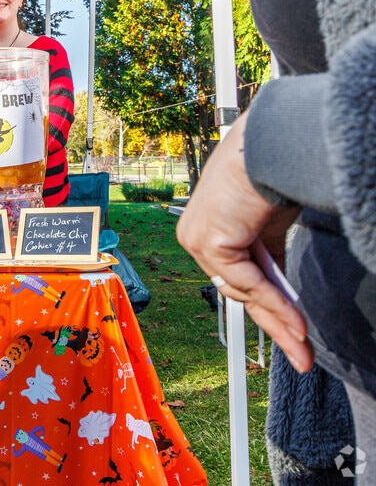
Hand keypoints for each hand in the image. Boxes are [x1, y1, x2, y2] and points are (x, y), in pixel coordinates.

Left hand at [175, 114, 310, 371]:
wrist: (271, 145)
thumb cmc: (273, 172)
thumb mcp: (271, 225)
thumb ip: (268, 255)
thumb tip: (282, 294)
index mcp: (209, 228)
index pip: (237, 276)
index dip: (267, 306)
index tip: (293, 332)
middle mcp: (196, 234)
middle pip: (238, 289)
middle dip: (273, 324)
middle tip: (299, 354)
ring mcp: (197, 238)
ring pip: (243, 291)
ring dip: (279, 320)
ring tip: (304, 344)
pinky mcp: (207, 242)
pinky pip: (246, 283)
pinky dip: (275, 304)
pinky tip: (298, 325)